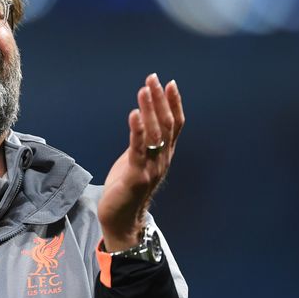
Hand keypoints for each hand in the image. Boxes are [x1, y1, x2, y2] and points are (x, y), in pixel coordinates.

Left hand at [98, 73, 184, 251]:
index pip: (175, 124)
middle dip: (160, 100)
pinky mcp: (136, 176)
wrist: (122, 218)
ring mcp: (151, 168)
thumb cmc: (128, 187)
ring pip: (154, 134)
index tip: (169, 83)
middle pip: (167, 124)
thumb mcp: (139, 159)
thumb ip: (144, 142)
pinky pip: (138, 149)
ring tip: (143, 90)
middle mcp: (162, 159)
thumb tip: (142, 118)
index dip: (174, 103)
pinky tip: (133, 114)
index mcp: (164, 154)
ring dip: (149, 110)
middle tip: (153, 79)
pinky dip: (137, 130)